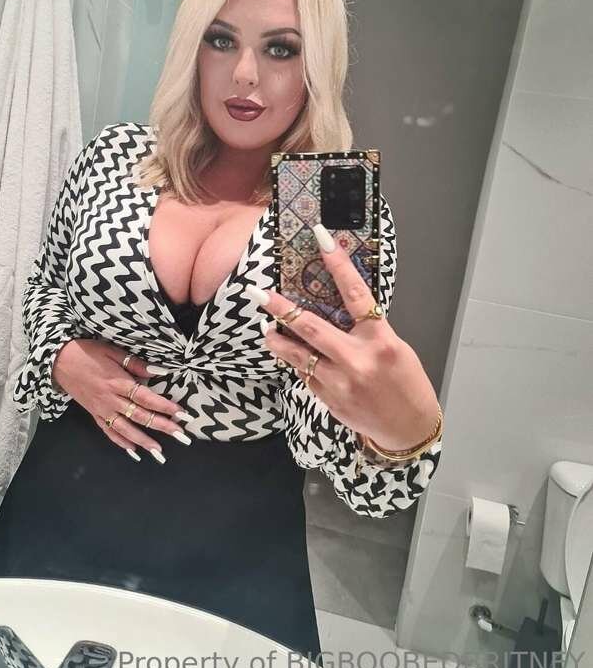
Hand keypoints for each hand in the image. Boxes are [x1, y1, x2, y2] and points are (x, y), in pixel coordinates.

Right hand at [52, 339, 192, 461]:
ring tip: (160, 452)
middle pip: (141, 416)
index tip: (182, 414)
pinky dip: (121, 443)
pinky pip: (108, 432)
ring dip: (144, 441)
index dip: (165, 407)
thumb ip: (136, 364)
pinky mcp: (94, 414)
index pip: (147, 398)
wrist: (57, 361)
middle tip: (181, 436)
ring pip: (126, 429)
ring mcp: (102, 410)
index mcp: (118, 382)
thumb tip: (160, 372)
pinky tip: (133, 451)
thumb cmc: (87, 352)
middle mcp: (111, 400)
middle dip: (163, 426)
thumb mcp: (112, 352)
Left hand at [247, 223, 438, 451]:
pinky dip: (295, 361)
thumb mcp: (395, 348)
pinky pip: (304, 375)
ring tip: (266, 327)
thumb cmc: (406, 383)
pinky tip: (289, 353)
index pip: (356, 295)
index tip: (322, 238)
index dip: (338, 264)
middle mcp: (358, 360)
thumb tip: (336, 307)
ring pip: (298, 355)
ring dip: (278, 339)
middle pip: (312, 328)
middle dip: (282, 309)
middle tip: (259, 293)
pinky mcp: (328, 400)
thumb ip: (367, 329)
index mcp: (381, 341)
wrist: (408, 429)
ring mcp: (340, 383)